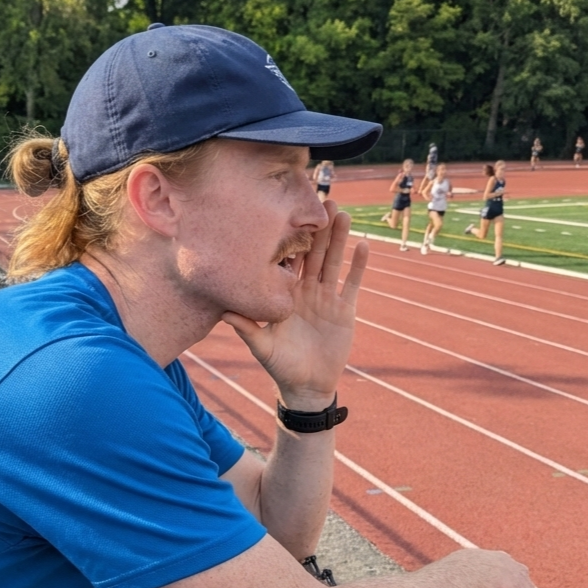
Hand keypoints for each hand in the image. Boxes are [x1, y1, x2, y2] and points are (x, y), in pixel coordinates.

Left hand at [222, 201, 368, 408]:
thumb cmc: (280, 366)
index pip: (290, 261)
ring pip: (334, 262)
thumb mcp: (261, 346)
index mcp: (286, 294)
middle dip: (320, 230)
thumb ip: (246, 328)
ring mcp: (326, 298)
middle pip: (315, 254)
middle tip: (324, 202)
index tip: (292, 213)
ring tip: (344, 215)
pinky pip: (352, 284)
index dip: (293, 239)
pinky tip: (364, 246)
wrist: (306, 385)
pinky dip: (358, 266)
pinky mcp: (344, 309)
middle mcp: (306, 291)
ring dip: (340, 239)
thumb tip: (223, 312)